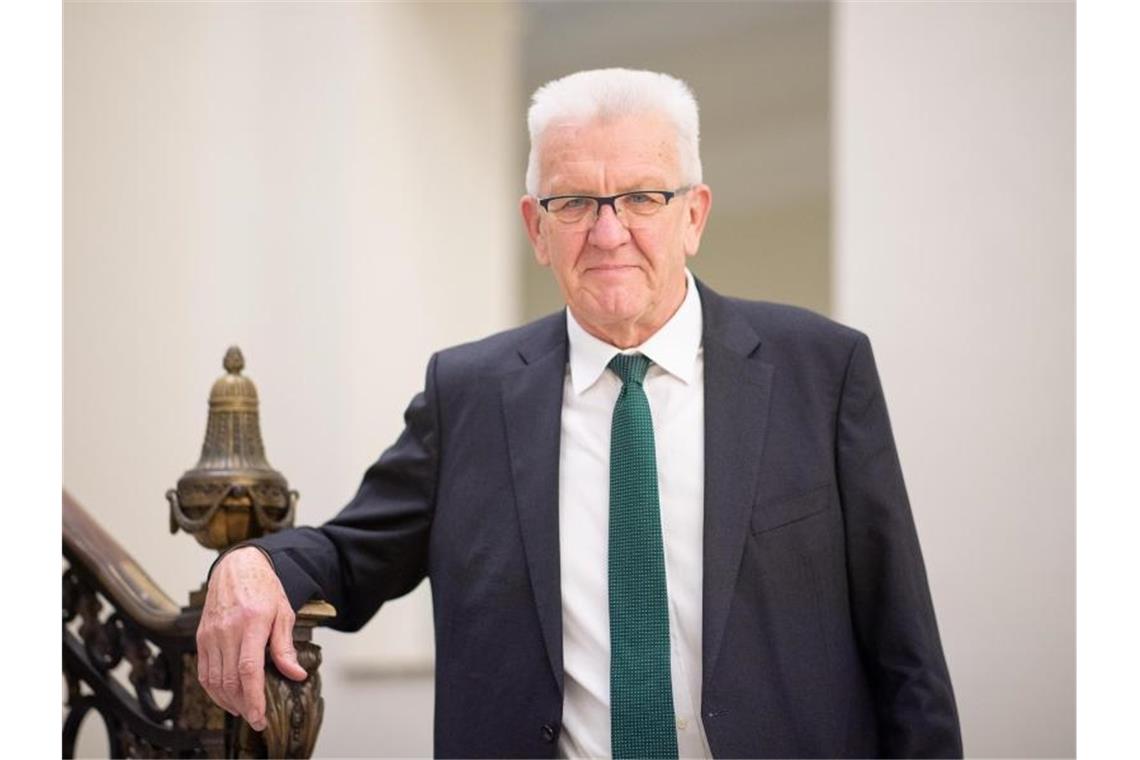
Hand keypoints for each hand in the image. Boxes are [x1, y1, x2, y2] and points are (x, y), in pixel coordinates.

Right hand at [196, 546, 307, 730]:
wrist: (236, 568)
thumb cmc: (264, 588)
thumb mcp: (283, 613)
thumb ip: (285, 646)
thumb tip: (296, 674)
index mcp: (252, 622)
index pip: (248, 669)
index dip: (253, 698)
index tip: (259, 717)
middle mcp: (227, 630)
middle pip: (230, 680)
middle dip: (243, 705)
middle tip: (257, 718)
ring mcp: (211, 634)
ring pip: (214, 680)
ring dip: (228, 701)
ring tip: (244, 709)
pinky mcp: (201, 637)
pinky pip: (204, 672)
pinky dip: (214, 690)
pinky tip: (227, 696)